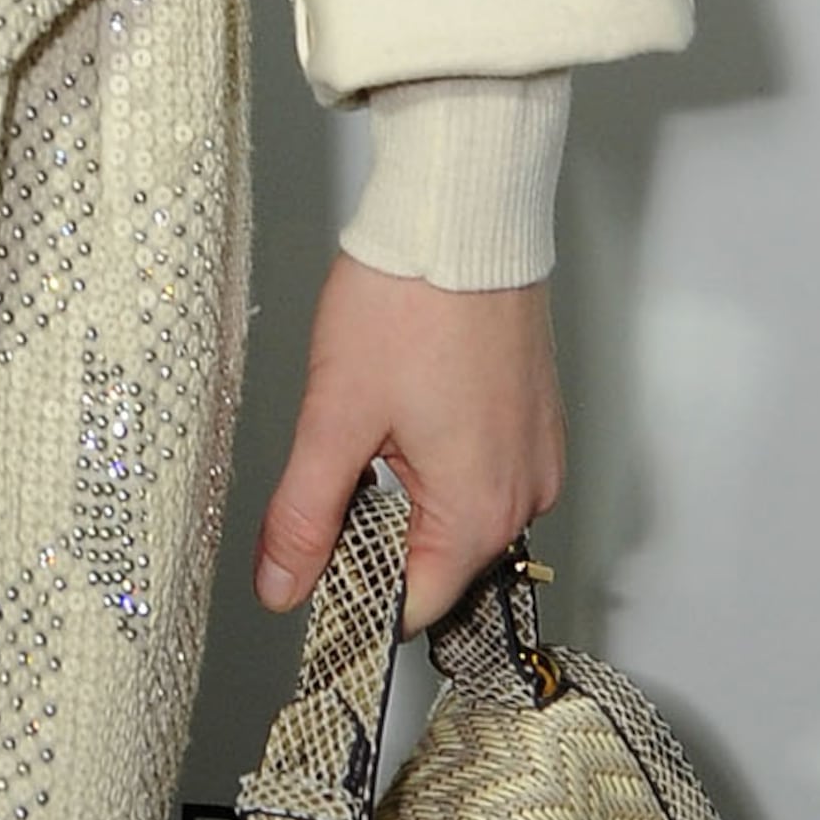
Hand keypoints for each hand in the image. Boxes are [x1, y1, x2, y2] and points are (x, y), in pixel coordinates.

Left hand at [256, 251, 562, 631]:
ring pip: (458, 511)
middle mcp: (526, 495)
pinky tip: (404, 406)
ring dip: (406, 490)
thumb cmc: (408, 301)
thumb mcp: (336, 414)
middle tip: (328, 472)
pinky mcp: (535, 418)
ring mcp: (537, 454)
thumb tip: (282, 586)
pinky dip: (438, 456)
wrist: (461, 215)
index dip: (354, 594)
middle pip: (437, 559)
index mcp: (480, 512)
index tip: (309, 568)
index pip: (415, 604)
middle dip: (376, 532)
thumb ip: (305, 514)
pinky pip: (483, 467)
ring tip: (367, 424)